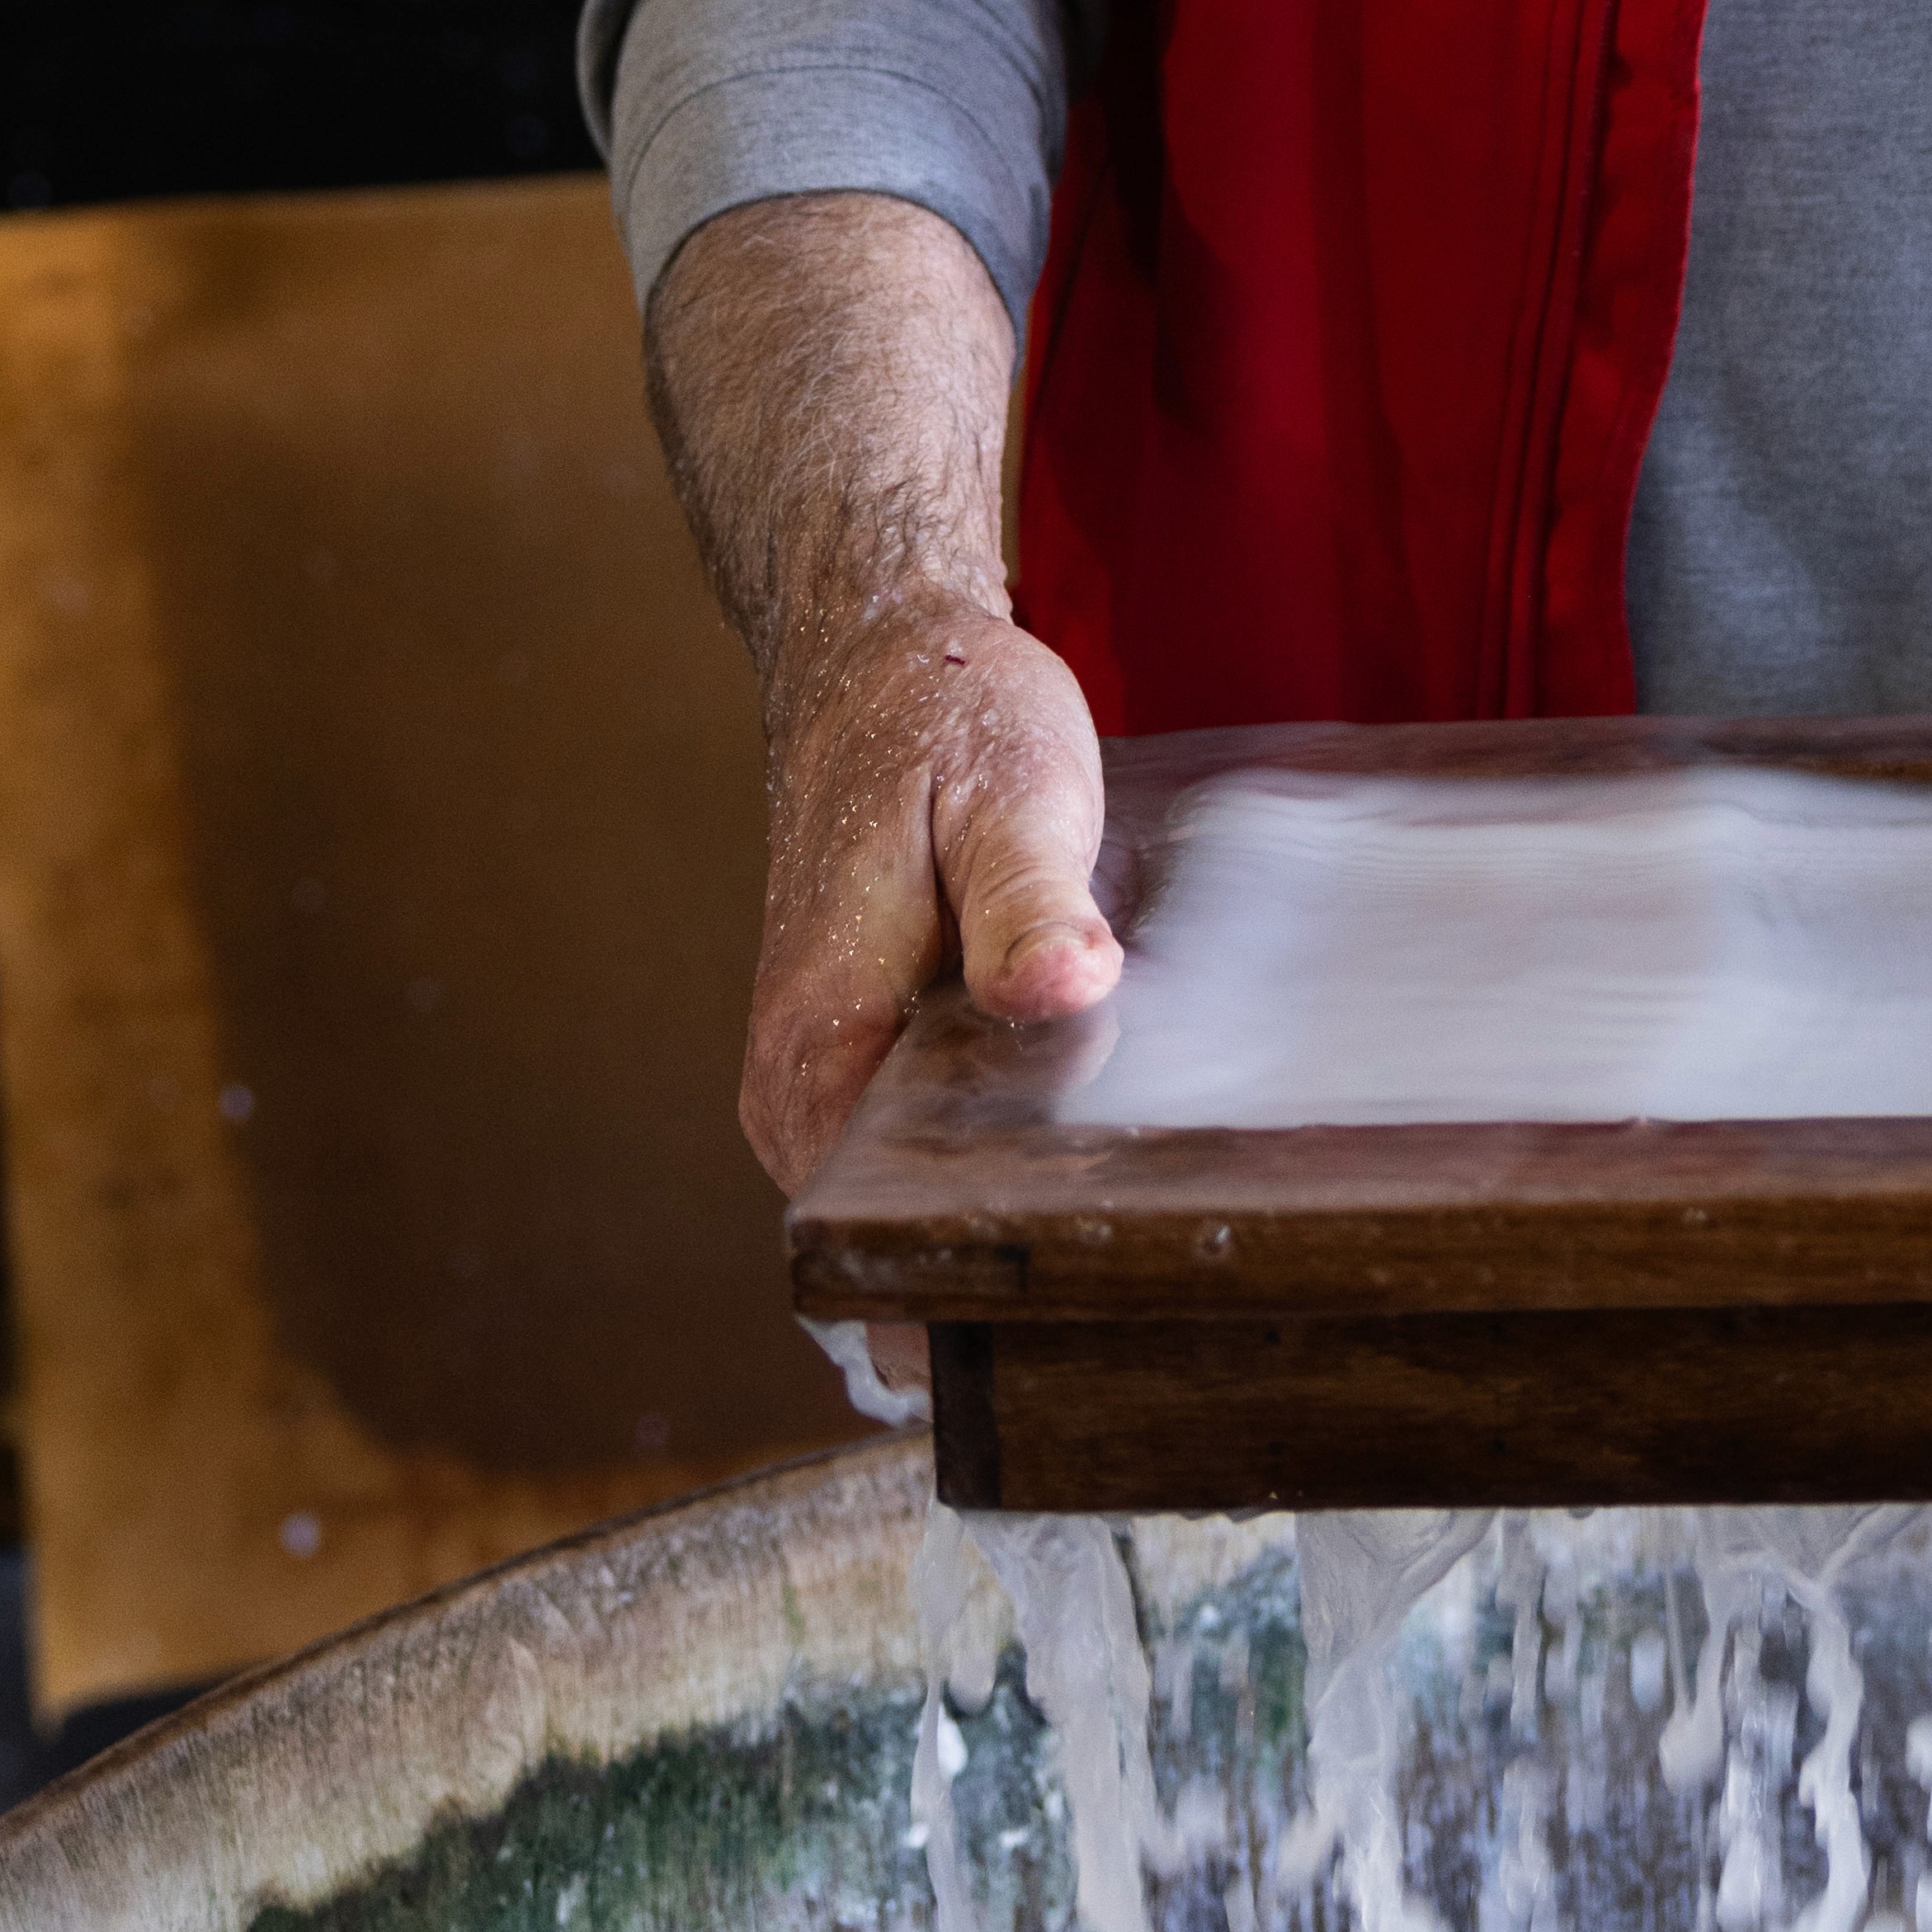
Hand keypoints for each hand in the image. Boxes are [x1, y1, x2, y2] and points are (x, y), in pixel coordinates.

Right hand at [742, 587, 1120, 1198]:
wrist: (876, 670)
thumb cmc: (942, 725)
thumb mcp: (1012, 796)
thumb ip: (1030, 904)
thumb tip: (1065, 991)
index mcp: (821, 1042)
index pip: (886, 1229)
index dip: (989, 1261)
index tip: (1094, 1257)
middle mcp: (794, 1089)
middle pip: (901, 1230)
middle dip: (1012, 1238)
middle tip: (1137, 1212)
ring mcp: (815, 1084)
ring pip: (911, 1193)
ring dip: (1005, 1185)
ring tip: (1112, 1155)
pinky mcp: (849, 1067)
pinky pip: (917, 1145)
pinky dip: (989, 1137)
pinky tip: (1071, 1106)